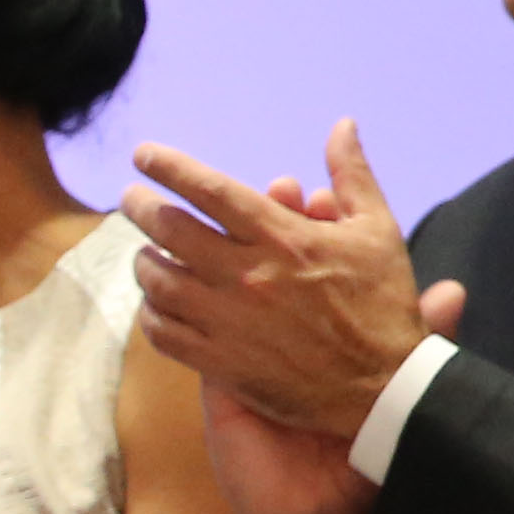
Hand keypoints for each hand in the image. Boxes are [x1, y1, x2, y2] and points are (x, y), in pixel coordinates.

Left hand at [122, 121, 465, 440]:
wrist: (383, 388)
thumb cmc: (381, 306)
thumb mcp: (377, 231)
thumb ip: (352, 175)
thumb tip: (342, 125)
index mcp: (281, 237)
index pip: (210, 190)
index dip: (170, 167)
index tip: (142, 155)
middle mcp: (246, 275)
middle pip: (170, 230)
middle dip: (141, 207)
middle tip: (130, 199)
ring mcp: (228, 321)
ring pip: (159, 282)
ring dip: (144, 262)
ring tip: (144, 254)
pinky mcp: (220, 362)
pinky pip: (163, 333)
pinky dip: (151, 314)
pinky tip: (155, 305)